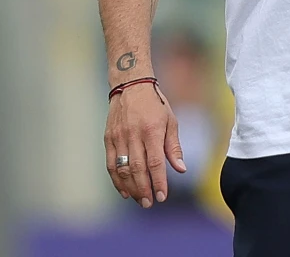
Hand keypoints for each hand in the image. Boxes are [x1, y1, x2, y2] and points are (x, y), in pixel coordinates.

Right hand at [104, 83, 185, 207]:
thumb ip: (173, 147)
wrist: (131, 86)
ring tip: (140, 200)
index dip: (158, 181)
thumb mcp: (170, 121)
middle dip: (144, 189)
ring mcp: (118, 137)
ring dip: (131, 188)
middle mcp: (133, 135)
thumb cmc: (155, 105)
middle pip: (138, 169)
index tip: (163, 196)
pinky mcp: (108, 139)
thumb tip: (180, 169)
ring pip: (122, 169)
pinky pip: (110, 164)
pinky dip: (116, 180)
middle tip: (150, 203)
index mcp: (152, 130)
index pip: (155, 162)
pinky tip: (125, 191)